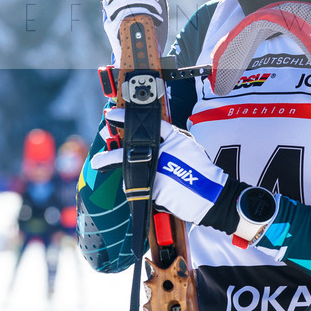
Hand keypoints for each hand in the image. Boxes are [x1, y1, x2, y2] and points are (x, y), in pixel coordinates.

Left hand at [90, 108, 227, 224]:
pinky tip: (134, 183)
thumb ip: (171, 140)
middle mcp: (165, 152)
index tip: (113, 114)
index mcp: (175, 139)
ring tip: (99, 163)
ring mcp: (158, 170)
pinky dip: (134, 183)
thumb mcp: (189, 147)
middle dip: (112, 149)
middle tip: (99, 150)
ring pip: (130, 166)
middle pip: (132, 146)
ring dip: (113, 164)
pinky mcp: (155, 188)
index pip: (150, 124)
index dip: (128, 118)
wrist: (211, 195)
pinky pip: (139, 184)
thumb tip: (150, 138)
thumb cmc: (201, 171)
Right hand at [102, 0, 167, 61]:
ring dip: (147, 0)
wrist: (150, 55)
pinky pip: (125, 12)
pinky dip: (144, 13)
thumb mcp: (157, 0)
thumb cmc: (153, 27)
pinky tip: (153, 19)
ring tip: (158, 11)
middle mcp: (110, 4)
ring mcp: (109, 16)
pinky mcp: (111, 28)